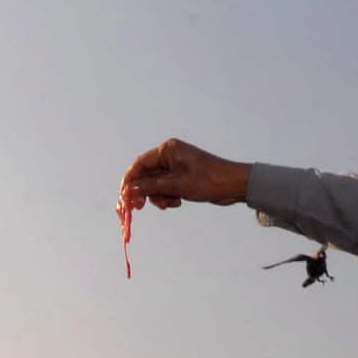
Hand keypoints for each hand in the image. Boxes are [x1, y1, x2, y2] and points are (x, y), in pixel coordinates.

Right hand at [120, 138, 250, 208]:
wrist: (234, 185)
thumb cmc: (207, 181)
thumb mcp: (176, 185)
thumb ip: (151, 187)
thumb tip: (129, 191)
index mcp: (167, 150)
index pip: (140, 164)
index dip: (129, 180)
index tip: (123, 196)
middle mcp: (170, 156)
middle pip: (146, 175)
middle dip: (146, 191)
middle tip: (140, 207)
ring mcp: (176, 166)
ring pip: (156, 184)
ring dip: (159, 196)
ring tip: (171, 203)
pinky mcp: (182, 177)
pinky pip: (166, 188)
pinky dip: (168, 196)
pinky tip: (178, 202)